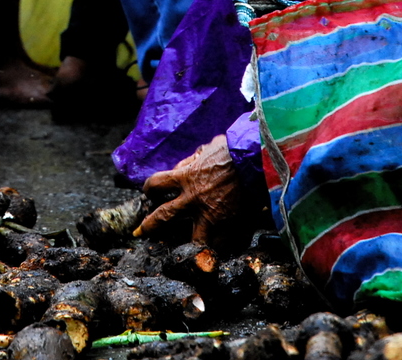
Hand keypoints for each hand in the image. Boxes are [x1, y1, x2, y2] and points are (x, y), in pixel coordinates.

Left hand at [140, 135, 249, 250]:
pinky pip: (225, 244)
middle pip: (163, 217)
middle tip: (142, 232)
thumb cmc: (234, 150)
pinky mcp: (233, 226)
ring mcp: (213, 216)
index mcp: (186, 178)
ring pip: (194, 240)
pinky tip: (220, 251)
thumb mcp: (207, 149)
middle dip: (149, 226)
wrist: (260, 160)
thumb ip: (192, 161)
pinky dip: (223, 248)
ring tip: (184, 252)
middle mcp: (194, 199)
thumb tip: (182, 167)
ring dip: (188, 246)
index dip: (150, 187)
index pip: (156, 184)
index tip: (150, 191)